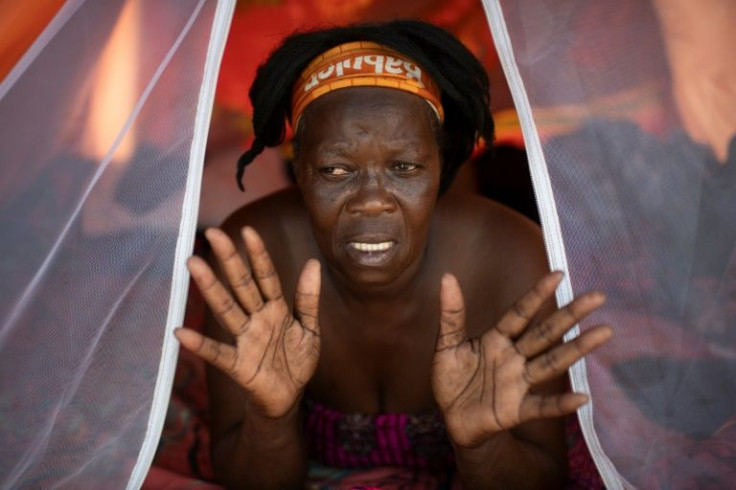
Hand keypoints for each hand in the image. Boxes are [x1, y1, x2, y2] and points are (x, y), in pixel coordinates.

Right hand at [175, 227, 320, 418]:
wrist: (288, 397)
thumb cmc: (296, 360)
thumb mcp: (310, 327)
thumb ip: (308, 298)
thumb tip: (313, 262)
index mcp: (276, 309)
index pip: (266, 277)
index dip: (258, 255)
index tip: (248, 231)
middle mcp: (257, 319)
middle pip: (242, 286)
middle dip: (229, 260)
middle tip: (213, 233)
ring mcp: (246, 340)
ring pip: (228, 310)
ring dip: (211, 289)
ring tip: (194, 265)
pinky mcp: (239, 366)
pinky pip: (218, 353)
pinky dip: (200, 344)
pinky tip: (180, 332)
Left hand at [431, 272, 611, 447]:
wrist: (452, 419)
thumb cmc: (452, 379)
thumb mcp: (447, 345)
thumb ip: (451, 314)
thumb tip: (447, 277)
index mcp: (497, 339)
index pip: (520, 313)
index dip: (537, 295)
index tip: (558, 274)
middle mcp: (514, 357)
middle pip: (545, 333)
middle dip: (570, 315)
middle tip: (597, 296)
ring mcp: (518, 382)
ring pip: (552, 362)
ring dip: (577, 349)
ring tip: (604, 332)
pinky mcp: (517, 409)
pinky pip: (542, 405)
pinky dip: (560, 403)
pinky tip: (582, 397)